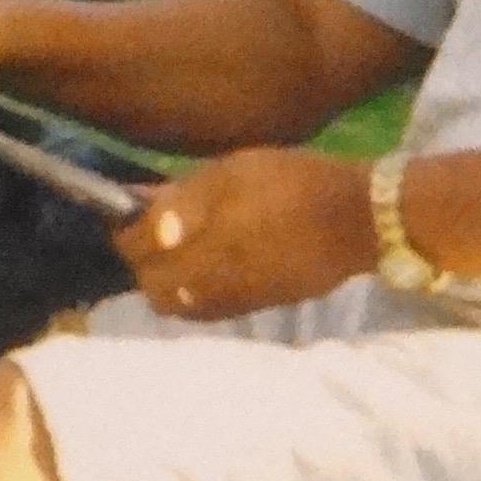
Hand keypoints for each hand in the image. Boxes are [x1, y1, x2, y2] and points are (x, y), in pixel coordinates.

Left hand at [112, 149, 371, 324]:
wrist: (356, 221)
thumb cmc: (291, 182)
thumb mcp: (231, 171)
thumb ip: (181, 197)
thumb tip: (140, 208)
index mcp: (194, 238)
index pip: (133, 246)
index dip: (124, 228)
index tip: (127, 213)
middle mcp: (203, 279)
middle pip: (149, 285)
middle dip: (142, 262)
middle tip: (152, 235)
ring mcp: (228, 300)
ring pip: (174, 304)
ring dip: (167, 281)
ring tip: (180, 253)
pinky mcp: (252, 308)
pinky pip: (204, 309)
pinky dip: (194, 292)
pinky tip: (209, 268)